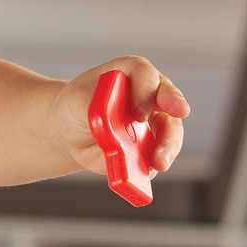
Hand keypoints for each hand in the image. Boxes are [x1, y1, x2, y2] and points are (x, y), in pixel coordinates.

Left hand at [47, 55, 189, 176]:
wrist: (71, 129)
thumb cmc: (75, 106)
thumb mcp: (76, 103)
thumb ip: (95, 111)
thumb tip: (114, 136)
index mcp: (128, 73)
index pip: (145, 74)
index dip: (146, 90)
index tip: (140, 110)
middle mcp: (149, 93)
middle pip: (169, 99)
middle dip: (173, 111)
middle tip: (175, 119)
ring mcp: (155, 122)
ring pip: (171, 131)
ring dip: (168, 147)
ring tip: (158, 163)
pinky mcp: (153, 146)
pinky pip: (159, 156)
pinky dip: (153, 166)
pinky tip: (144, 174)